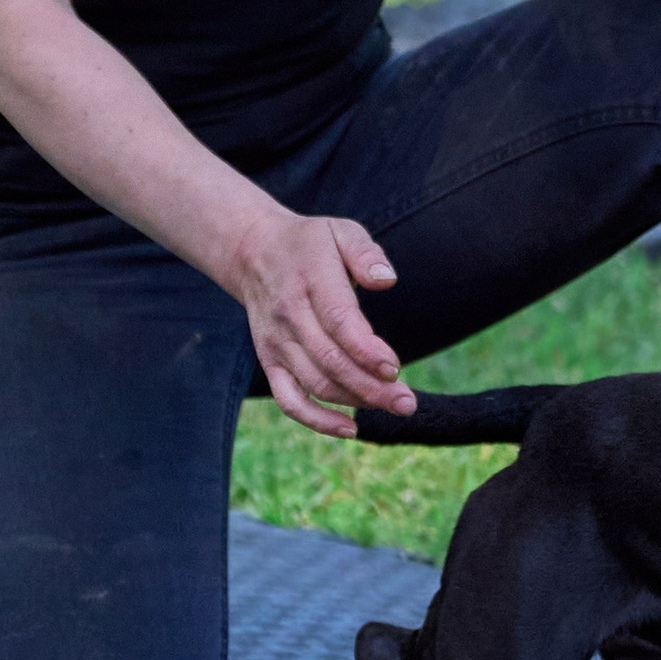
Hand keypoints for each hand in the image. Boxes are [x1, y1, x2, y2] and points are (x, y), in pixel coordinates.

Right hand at [231, 204, 415, 436]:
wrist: (253, 253)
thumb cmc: (310, 243)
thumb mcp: (341, 230)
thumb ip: (366, 253)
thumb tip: (387, 280)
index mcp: (311, 281)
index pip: (339, 322)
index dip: (366, 350)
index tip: (394, 368)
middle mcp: (290, 316)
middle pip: (331, 361)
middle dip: (372, 387)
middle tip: (407, 402)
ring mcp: (277, 342)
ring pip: (315, 383)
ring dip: (355, 402)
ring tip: (393, 406)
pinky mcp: (270, 361)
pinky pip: (289, 399)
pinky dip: (316, 420)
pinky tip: (349, 429)